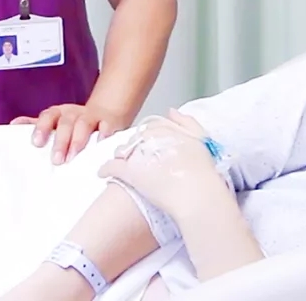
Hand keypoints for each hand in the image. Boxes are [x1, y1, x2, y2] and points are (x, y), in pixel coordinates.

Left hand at [10, 102, 128, 164]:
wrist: (105, 112)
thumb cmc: (74, 122)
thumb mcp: (55, 121)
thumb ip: (37, 124)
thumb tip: (14, 125)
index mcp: (58, 114)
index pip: (47, 116)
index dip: (41, 128)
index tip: (36, 143)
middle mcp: (73, 113)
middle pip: (65, 122)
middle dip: (60, 140)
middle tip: (56, 159)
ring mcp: (91, 117)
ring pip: (83, 124)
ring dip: (78, 140)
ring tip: (73, 156)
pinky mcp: (108, 122)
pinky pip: (106, 126)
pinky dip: (104, 134)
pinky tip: (101, 144)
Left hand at [97, 109, 229, 219]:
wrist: (197, 194)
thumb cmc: (202, 171)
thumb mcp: (200, 140)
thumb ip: (187, 122)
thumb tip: (170, 111)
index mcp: (164, 130)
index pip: (151, 129)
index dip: (151, 139)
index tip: (153, 148)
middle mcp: (148, 138)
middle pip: (136, 139)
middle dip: (137, 147)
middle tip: (143, 160)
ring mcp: (136, 155)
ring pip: (122, 151)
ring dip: (123, 157)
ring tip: (126, 167)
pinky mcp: (128, 172)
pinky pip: (111, 167)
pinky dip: (106, 170)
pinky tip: (103, 174)